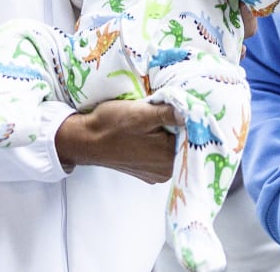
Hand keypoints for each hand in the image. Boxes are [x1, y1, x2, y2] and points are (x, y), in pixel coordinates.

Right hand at [54, 100, 180, 183]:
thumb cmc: (111, 126)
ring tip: (151, 120)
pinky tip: (146, 132)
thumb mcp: (141, 113)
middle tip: (163, 109)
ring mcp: (155, 173)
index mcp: (168, 159)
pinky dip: (157, 142)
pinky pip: (160, 154)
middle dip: (177, 126)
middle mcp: (165, 172)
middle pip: (183, 143)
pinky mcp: (146, 171)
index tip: (180, 106)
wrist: (85, 139)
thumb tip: (193, 111)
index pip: (192, 136)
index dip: (188, 118)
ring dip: (167, 133)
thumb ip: (169, 114)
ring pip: (171, 147)